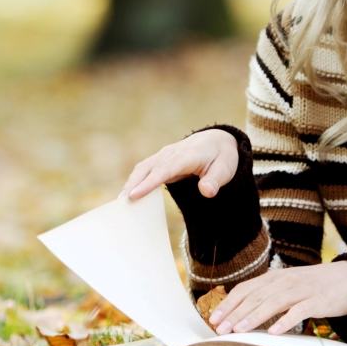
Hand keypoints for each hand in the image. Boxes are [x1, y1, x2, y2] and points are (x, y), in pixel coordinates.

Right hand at [120, 129, 238, 199]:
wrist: (218, 140)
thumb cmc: (222, 157)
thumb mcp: (226, 169)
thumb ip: (216, 180)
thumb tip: (207, 192)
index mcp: (187, 155)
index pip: (165, 169)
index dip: (149, 183)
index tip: (134, 195)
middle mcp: (172, 153)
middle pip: (148, 168)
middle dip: (132, 184)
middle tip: (120, 204)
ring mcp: (164, 155)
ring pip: (143, 168)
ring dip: (130, 183)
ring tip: (120, 203)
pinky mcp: (161, 160)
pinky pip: (145, 170)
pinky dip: (134, 181)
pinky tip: (128, 196)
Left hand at [209, 261, 346, 335]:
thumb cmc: (315, 286)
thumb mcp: (288, 285)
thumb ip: (268, 294)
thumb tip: (242, 312)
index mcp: (275, 277)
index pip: (246, 288)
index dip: (229, 303)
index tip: (214, 318)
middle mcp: (285, 281)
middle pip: (255, 296)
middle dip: (235, 313)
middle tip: (220, 329)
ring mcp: (301, 290)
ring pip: (273, 302)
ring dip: (253, 317)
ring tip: (238, 330)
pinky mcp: (317, 301)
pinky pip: (299, 311)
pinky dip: (285, 321)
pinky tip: (273, 332)